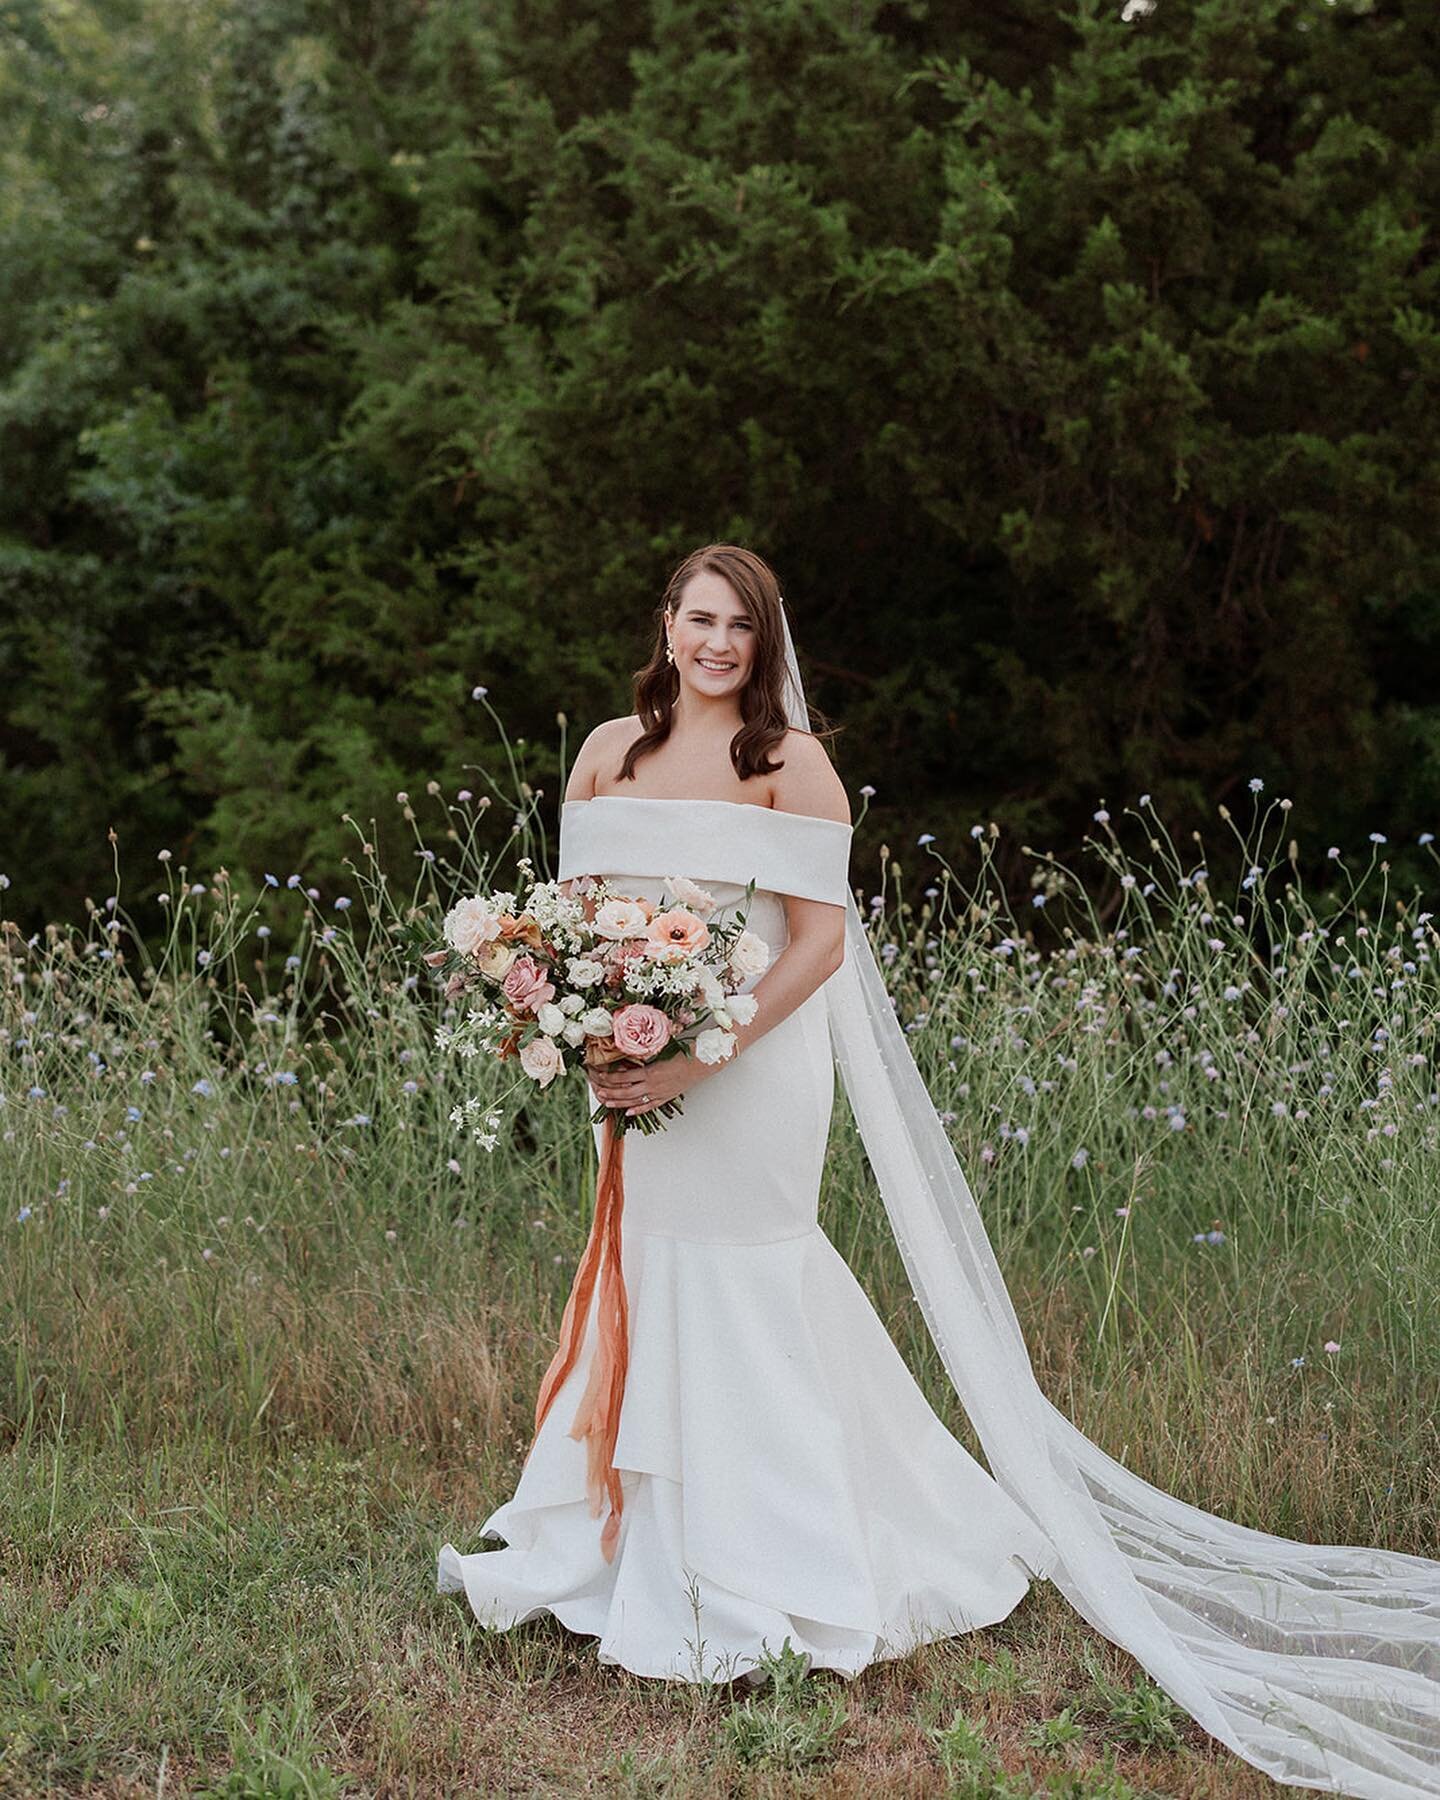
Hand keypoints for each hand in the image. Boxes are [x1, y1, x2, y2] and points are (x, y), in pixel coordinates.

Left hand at [588, 1052, 710, 1117]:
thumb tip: (628, 1058)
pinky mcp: (666, 1097)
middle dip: (610, 1093)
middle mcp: (653, 1085)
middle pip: (626, 1092)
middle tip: (598, 1092)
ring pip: (635, 1101)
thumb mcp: (661, 1051)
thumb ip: (644, 1057)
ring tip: (607, 1103)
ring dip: (619, 1103)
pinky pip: (649, 1106)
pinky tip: (629, 1113)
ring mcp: (659, 1093)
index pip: (624, 1077)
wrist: (701, 1063)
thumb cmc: (683, 1053)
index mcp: (650, 1071)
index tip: (599, 1075)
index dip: (610, 1078)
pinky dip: (638, 1110)